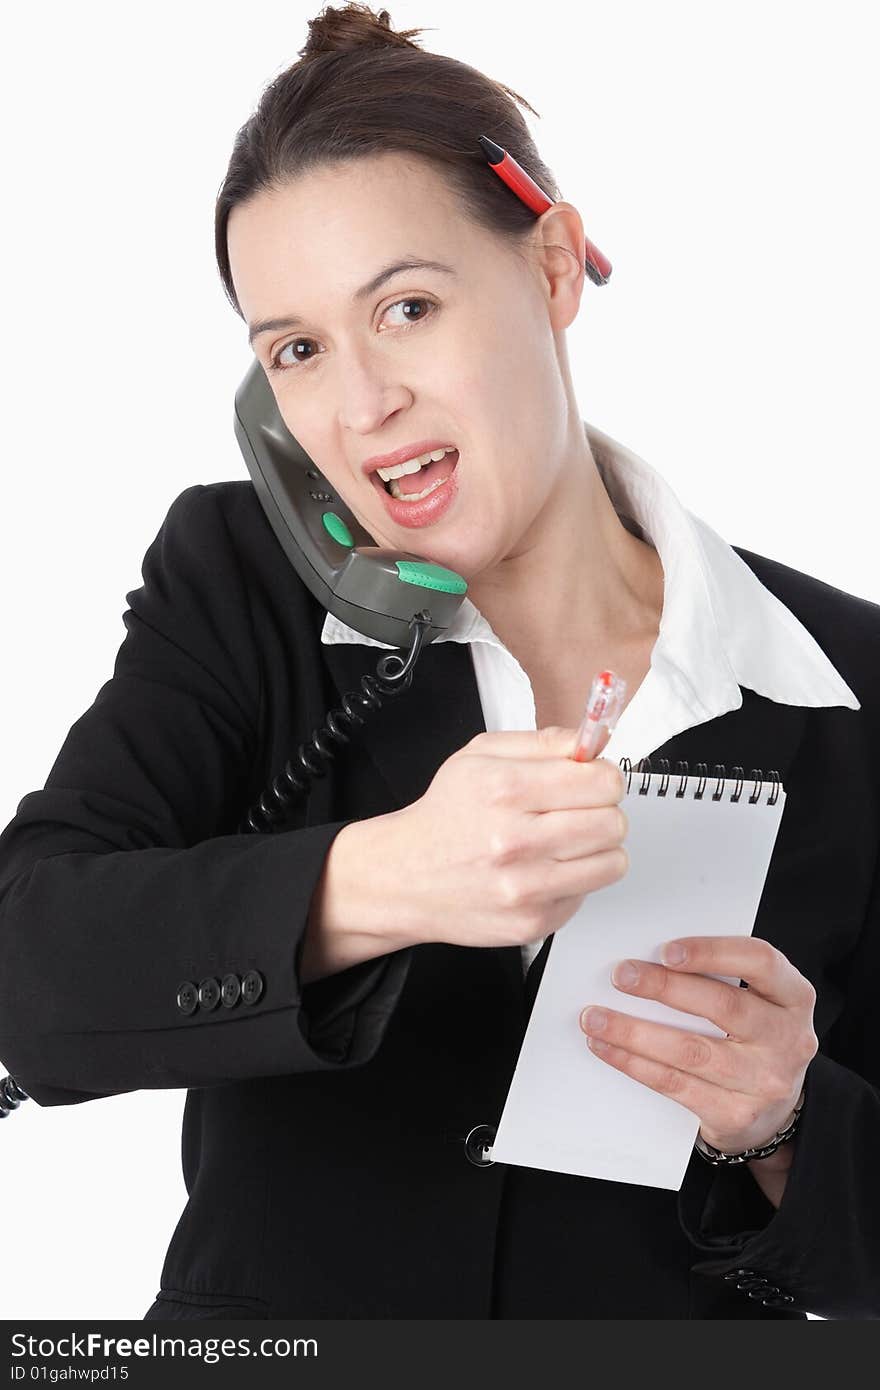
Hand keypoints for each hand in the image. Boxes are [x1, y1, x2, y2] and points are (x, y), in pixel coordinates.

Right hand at [371, 725, 629, 950]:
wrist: (406, 877)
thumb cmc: (446, 815)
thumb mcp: (481, 755)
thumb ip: (543, 742)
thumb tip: (592, 743)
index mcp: (506, 789)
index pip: (602, 782)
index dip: (603, 777)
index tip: (591, 781)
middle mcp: (515, 840)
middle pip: (613, 823)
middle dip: (603, 812)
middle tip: (578, 812)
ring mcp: (526, 887)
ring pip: (613, 862)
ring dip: (597, 849)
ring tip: (564, 842)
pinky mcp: (533, 922)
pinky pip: (588, 894)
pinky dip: (574, 881)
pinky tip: (543, 870)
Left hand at [578, 936, 818, 1153]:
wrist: (771, 1111)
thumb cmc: (752, 1038)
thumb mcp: (756, 1002)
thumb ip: (720, 978)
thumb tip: (648, 957)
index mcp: (794, 997)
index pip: (761, 961)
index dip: (713, 952)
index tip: (666, 949)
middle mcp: (787, 1038)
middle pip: (723, 1006)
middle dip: (664, 988)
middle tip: (620, 976)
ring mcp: (764, 1081)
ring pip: (691, 1050)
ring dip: (634, 1032)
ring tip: (595, 1017)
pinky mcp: (736, 1114)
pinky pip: (675, 1084)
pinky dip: (634, 1063)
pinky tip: (607, 1048)